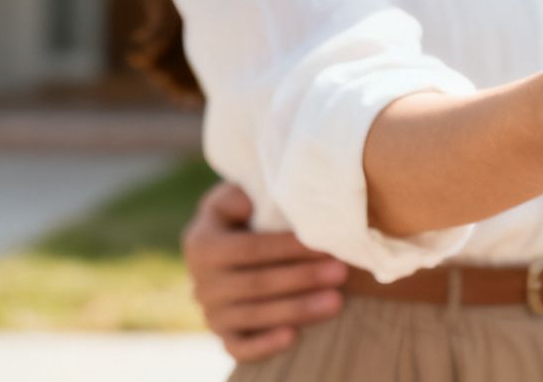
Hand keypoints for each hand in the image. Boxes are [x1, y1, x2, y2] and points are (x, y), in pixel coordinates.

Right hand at [182, 181, 348, 362]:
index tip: (327, 245)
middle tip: (341, 272)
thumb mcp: (232, 198)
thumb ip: (236, 195)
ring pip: (254, 315)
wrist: (226, 253)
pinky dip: (264, 344)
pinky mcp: (222, 334)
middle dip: (302, 278)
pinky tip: (293, 337)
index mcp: (202, 245)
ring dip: (297, 309)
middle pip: (256, 284)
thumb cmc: (241, 217)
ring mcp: (210, 312)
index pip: (250, 249)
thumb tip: (247, 202)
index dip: (289, 249)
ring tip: (336, 301)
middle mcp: (201, 282)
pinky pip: (239, 346)